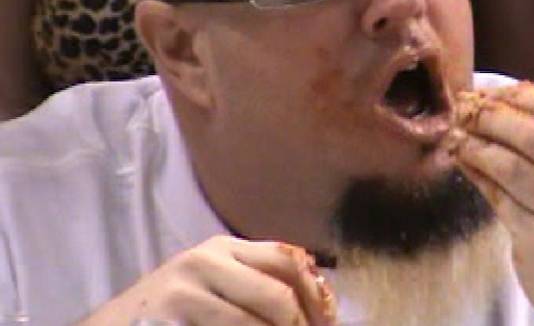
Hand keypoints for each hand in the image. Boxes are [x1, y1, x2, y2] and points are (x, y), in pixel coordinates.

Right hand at [78, 236, 335, 325]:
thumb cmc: (171, 316)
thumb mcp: (216, 289)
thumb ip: (257, 286)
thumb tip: (319, 303)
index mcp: (225, 247)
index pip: (289, 259)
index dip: (318, 293)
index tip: (330, 323)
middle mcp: (208, 257)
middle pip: (281, 290)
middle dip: (304, 324)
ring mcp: (188, 283)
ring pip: (260, 318)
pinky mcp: (173, 307)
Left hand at [454, 83, 533, 325]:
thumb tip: (517, 97)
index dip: (523, 96)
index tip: (494, 92)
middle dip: (493, 116)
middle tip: (466, 108)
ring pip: (511, 167)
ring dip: (477, 145)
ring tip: (458, 133)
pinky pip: (498, 199)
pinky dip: (476, 175)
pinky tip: (464, 162)